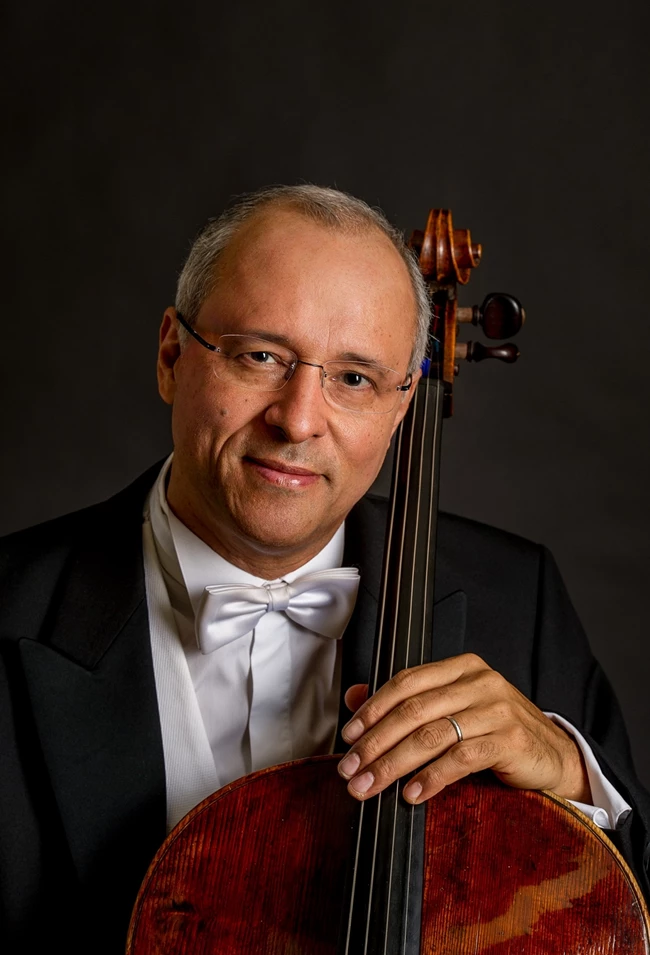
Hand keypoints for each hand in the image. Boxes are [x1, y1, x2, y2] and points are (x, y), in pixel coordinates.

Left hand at [337, 653, 590, 804]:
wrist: (554, 758)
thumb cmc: (498, 733)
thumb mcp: (453, 711)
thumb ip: (407, 703)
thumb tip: (353, 697)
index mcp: (462, 668)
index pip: (407, 682)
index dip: (373, 708)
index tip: (348, 736)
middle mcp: (479, 682)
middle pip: (414, 710)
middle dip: (375, 743)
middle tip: (351, 769)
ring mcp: (497, 709)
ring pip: (432, 735)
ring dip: (393, 764)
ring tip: (370, 786)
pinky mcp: (510, 739)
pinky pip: (460, 759)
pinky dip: (431, 778)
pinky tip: (412, 794)